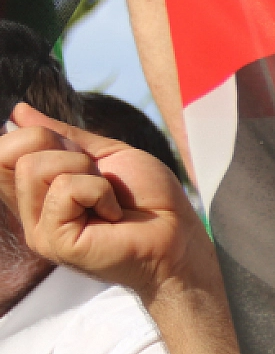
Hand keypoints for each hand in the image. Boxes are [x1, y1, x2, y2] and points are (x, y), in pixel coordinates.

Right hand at [0, 103, 206, 300]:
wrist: (178, 233)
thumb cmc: (149, 198)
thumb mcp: (106, 154)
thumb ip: (61, 135)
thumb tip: (18, 111)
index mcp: (37, 189)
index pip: (2, 148)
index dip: (37, 135)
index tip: (80, 155)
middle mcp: (30, 210)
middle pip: (13, 151)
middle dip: (67, 152)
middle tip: (99, 178)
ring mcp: (38, 229)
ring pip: (35, 167)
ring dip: (87, 173)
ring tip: (108, 198)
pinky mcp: (53, 242)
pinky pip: (64, 190)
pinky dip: (98, 191)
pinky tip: (112, 214)